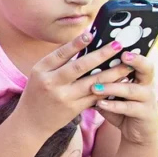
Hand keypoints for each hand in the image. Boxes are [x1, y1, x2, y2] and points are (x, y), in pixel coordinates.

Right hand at [16, 33, 134, 137]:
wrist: (31, 122)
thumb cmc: (37, 93)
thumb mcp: (39, 74)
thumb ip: (57, 61)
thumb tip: (82, 42)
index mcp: (41, 70)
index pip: (60, 54)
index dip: (76, 43)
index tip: (91, 34)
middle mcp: (51, 83)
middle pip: (80, 66)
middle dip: (101, 55)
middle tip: (118, 45)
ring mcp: (64, 97)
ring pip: (92, 83)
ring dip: (112, 73)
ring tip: (126, 64)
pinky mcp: (74, 109)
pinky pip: (95, 96)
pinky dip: (108, 88)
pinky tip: (119, 81)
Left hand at [91, 51, 157, 146]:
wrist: (136, 133)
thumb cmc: (120, 108)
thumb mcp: (112, 93)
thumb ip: (102, 80)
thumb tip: (80, 64)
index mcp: (140, 76)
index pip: (140, 58)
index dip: (133, 51)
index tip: (121, 43)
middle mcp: (147, 85)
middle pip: (147, 68)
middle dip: (136, 61)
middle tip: (123, 55)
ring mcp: (148, 100)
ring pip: (133, 89)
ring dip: (113, 87)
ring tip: (95, 87)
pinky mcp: (145, 114)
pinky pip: (129, 108)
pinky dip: (113, 105)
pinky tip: (99, 104)